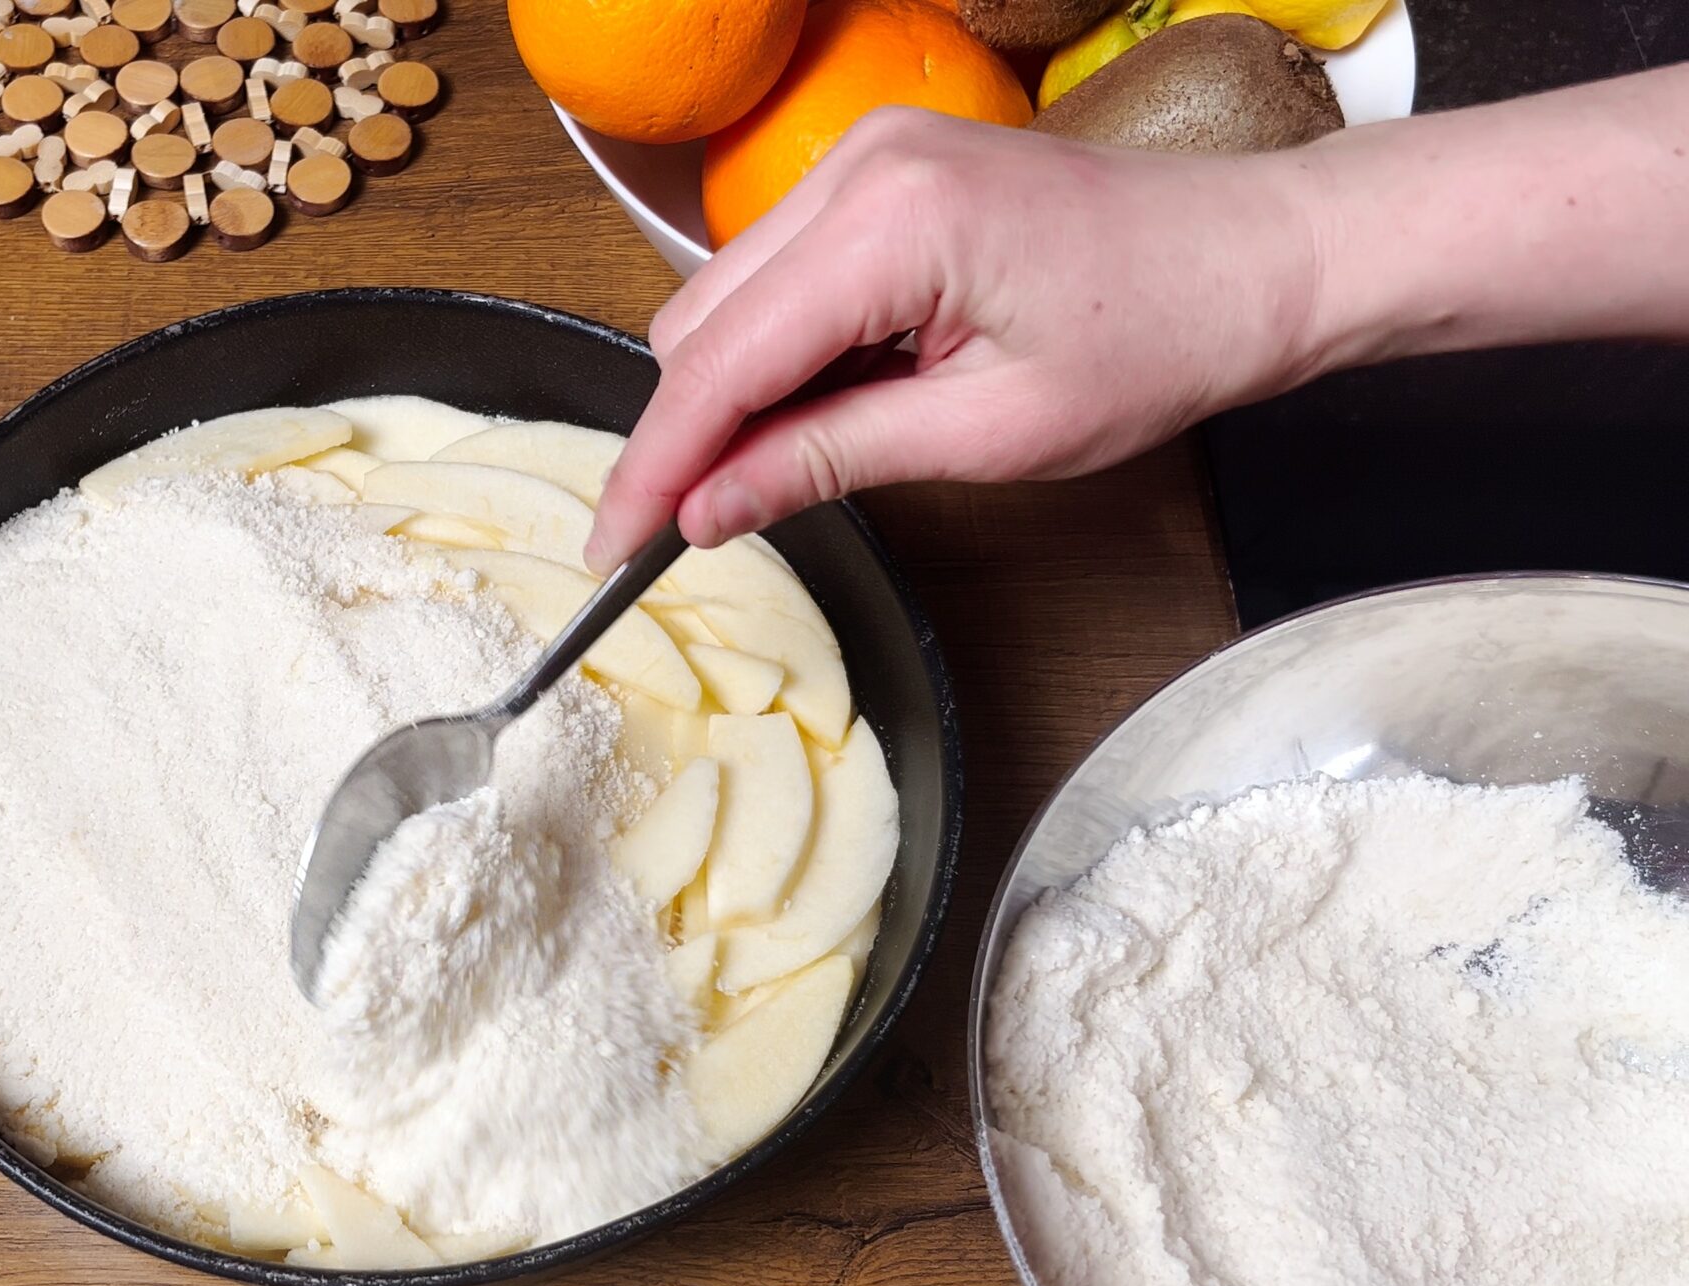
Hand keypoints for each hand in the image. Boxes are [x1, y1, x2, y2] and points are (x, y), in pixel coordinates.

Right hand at [585, 107, 1327, 569]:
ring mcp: (865, 156)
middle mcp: (857, 166)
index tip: (612, 547)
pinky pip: (777, 269)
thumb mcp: (985, 435)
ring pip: (723, 295)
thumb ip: (827, 461)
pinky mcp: (879, 170)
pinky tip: (830, 400)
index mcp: (891, 225)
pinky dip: (777, 348)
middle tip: (701, 529)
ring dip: (733, 390)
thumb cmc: (1158, 341)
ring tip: (792, 463)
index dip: (656, 465)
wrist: (1256, 258)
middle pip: (698, 322)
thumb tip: (706, 510)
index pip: (720, 363)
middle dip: (688, 431)